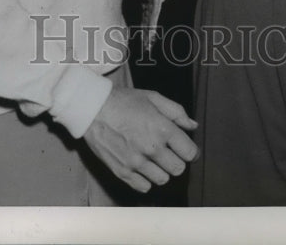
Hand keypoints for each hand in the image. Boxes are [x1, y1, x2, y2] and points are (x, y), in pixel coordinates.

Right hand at [83, 87, 198, 192]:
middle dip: (176, 160)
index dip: (189, 150)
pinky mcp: (122, 172)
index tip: (183, 147)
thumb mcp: (152, 97)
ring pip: (162, 180)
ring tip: (153, 158)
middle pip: (178, 169)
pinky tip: (141, 166)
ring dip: (161, 170)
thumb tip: (192, 126)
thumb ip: (176, 111)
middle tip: (167, 151)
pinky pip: (144, 187)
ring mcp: (136, 162)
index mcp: (162, 128)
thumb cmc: (123, 100)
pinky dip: (145, 179)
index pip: (190, 153)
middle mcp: (151, 148)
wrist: (92, 108)